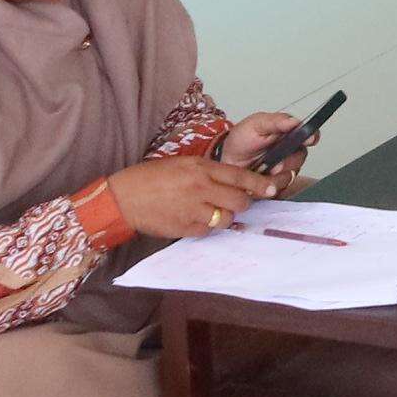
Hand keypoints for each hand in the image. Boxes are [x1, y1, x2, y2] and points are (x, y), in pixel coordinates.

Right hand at [106, 152, 276, 239]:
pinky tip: (195, 220)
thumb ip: (208, 172)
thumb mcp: (183, 165)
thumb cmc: (152, 177)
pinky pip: (207, 231)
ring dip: (224, 217)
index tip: (273, 189)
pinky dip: (206, 228)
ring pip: (226, 219)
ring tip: (212, 212)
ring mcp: (192, 210)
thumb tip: (233, 183)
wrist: (124, 197)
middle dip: (242, 204)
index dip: (260, 184)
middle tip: (237, 203)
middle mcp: (200, 188)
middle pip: (239, 201)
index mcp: (201, 168)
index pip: (240, 176)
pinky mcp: (184, 228)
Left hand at [212, 112, 317, 189]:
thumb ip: (275, 121)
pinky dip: (267, 187)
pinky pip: (279, 189)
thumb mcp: (255, 125)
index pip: (309, 135)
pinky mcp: (277, 185)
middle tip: (275, 165)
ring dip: (275, 177)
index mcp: (289, 135)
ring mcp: (285, 170)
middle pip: (301, 157)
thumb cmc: (242, 140)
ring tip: (260, 173)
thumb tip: (295, 121)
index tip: (308, 139)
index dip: (311, 137)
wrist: (227, 161)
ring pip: (290, 176)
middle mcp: (291, 152)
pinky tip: (258, 182)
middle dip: (288, 162)